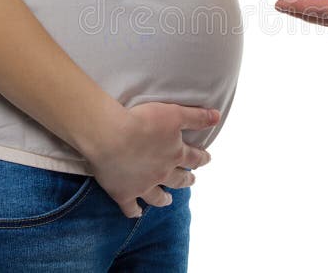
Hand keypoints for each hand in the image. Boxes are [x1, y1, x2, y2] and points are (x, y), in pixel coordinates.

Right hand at [84, 102, 219, 217]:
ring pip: (157, 197)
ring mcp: (143, 186)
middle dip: (186, 180)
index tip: (206, 158)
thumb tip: (218, 117)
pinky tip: (137, 213)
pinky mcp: (123, 193)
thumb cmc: (142, 121)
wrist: (110, 136)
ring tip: (169, 200)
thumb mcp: (174, 113)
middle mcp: (162, 173)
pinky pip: (130, 207)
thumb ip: (197, 117)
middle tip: (191, 181)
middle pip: (178, 180)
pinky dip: (134, 211)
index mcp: (175, 154)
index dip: (202, 158)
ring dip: (164, 199)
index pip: (194, 158)